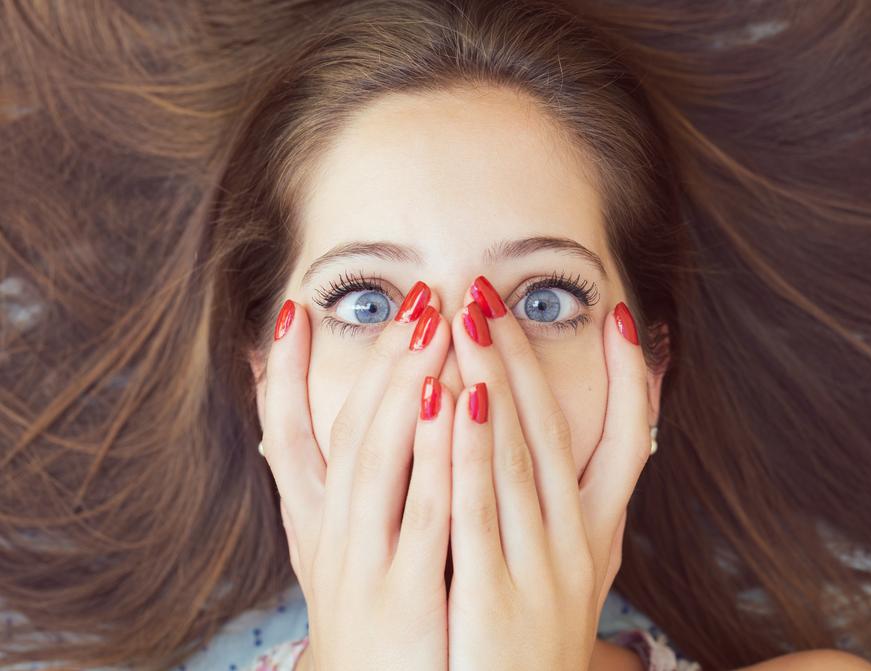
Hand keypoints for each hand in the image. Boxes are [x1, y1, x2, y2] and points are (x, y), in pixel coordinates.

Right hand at [260, 283, 452, 670]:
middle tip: (416, 300)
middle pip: (348, 431)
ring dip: (404, 386)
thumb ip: (335, 494)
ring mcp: (362, 565)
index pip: (285, 434)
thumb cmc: (368, 620)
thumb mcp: (337, 559)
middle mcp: (328, 537)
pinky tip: (454, 401)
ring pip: (376, 458)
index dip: (281, 374)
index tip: (293, 311)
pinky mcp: (403, 595)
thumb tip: (302, 430)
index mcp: (313, 526)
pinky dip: (434, 454)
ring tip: (434, 326)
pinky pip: (422, 512)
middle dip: (380, 362)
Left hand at [446, 276, 650, 670]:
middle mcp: (579, 545)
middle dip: (524, 357)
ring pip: (520, 455)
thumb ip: (561, 512)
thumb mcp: (563, 578)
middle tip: (493, 292)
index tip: (621, 317)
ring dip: (496, 381)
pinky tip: (450, 396)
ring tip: (471, 318)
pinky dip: (468, 448)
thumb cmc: (531, 646)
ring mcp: (542, 569)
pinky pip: (479, 508)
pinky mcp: (495, 595)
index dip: (631, 380)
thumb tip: (553, 455)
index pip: (631, 444)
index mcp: (598, 537)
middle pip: (556, 431)